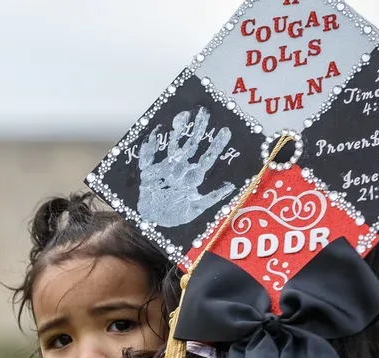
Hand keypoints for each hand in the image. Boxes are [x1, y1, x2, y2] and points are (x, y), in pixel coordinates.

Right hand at [137, 106, 236, 228]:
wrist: (151, 224)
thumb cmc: (174, 216)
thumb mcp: (196, 208)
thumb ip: (213, 198)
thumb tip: (231, 186)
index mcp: (192, 178)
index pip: (207, 158)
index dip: (216, 145)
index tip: (225, 131)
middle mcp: (180, 170)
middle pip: (191, 146)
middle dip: (198, 129)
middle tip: (205, 112)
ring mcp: (164, 170)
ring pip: (172, 146)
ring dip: (177, 132)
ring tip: (183, 115)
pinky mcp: (147, 173)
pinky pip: (148, 158)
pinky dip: (149, 146)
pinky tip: (155, 132)